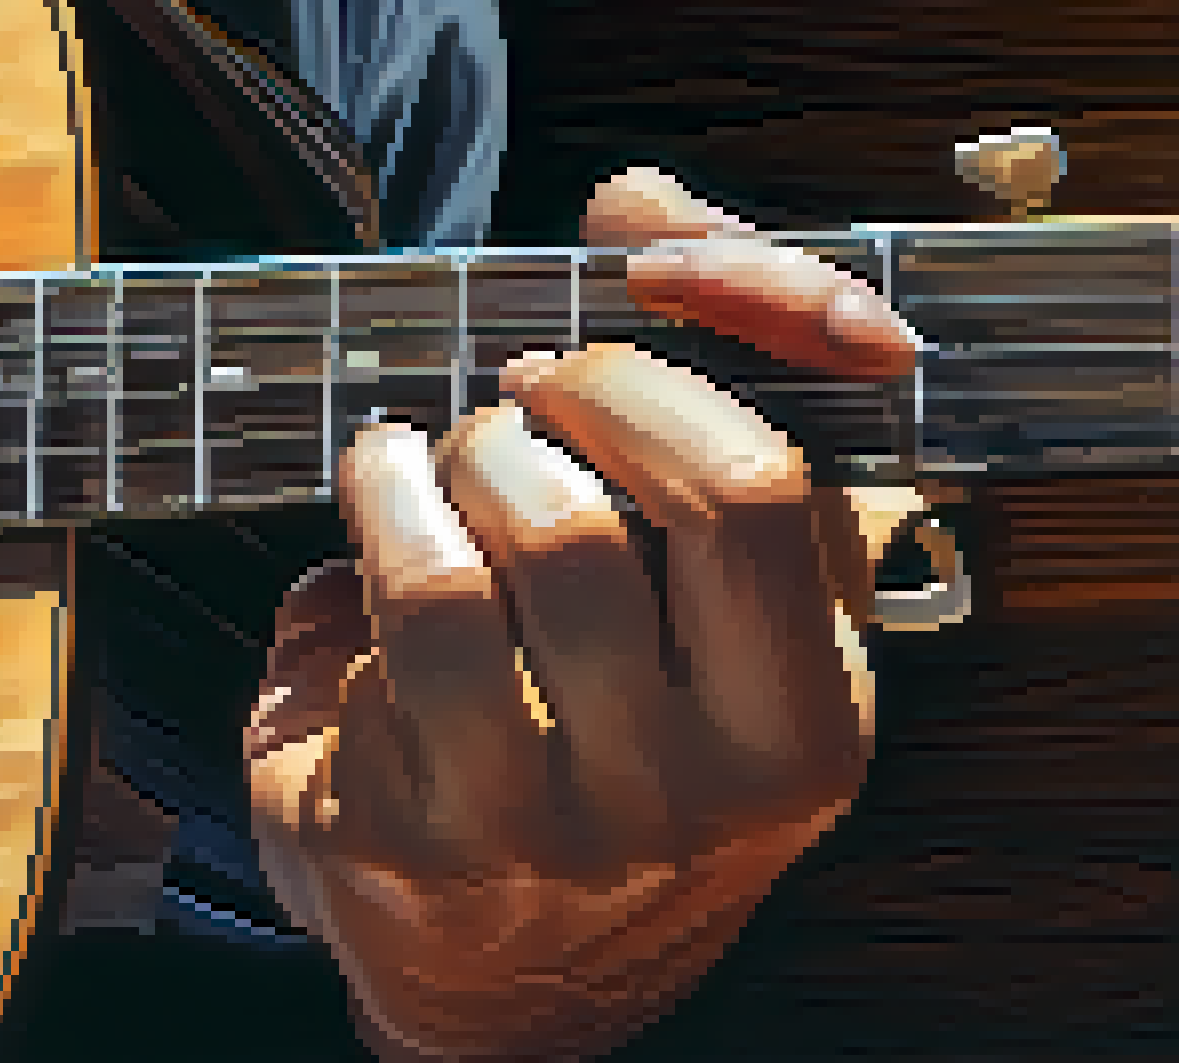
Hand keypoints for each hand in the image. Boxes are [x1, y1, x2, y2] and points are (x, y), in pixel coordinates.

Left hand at [245, 168, 916, 1059]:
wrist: (496, 974)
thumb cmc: (599, 746)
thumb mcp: (697, 614)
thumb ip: (706, 408)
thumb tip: (644, 210)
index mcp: (811, 721)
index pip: (789, 484)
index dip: (718, 342)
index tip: (641, 291)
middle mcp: (710, 786)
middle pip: (674, 497)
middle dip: (581, 391)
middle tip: (524, 386)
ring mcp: (565, 819)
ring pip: (524, 541)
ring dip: (461, 449)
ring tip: (437, 452)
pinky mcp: (421, 829)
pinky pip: (400, 605)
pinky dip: (377, 505)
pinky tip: (371, 503)